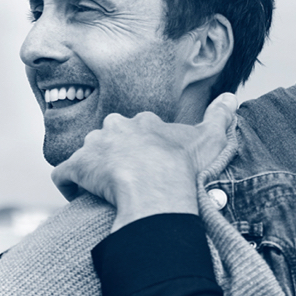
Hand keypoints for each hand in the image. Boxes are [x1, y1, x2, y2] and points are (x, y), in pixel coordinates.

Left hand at [51, 92, 235, 231]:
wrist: (156, 185)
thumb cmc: (183, 165)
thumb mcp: (209, 138)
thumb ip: (220, 117)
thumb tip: (231, 97)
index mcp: (142, 121)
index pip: (136, 129)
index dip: (140, 149)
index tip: (146, 166)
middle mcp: (114, 127)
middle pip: (109, 140)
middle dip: (113, 157)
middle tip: (125, 180)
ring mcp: (93, 147)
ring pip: (86, 156)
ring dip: (92, 172)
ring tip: (105, 193)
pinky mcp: (77, 167)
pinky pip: (64, 175)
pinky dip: (69, 186)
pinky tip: (83, 199)